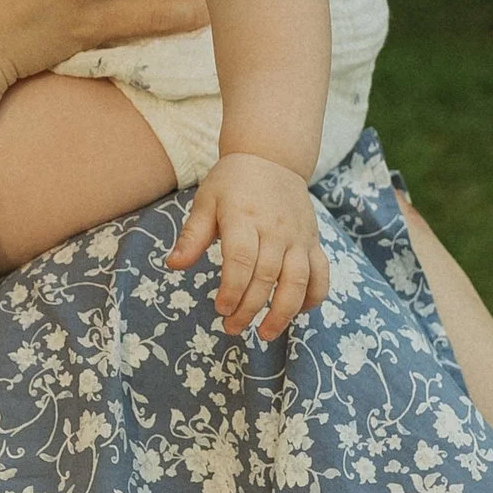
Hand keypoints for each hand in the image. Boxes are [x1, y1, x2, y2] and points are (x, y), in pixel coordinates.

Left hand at [166, 154, 331, 338]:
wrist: (272, 158)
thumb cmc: (232, 183)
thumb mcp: (206, 201)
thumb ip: (192, 235)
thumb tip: (172, 265)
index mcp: (244, 217)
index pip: (241, 259)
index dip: (232, 288)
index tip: (220, 309)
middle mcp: (276, 229)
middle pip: (266, 276)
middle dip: (249, 308)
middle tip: (231, 327)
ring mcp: (299, 237)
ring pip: (298, 281)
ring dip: (283, 312)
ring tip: (265, 333)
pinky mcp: (313, 242)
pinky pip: (321, 275)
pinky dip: (312, 297)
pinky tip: (296, 312)